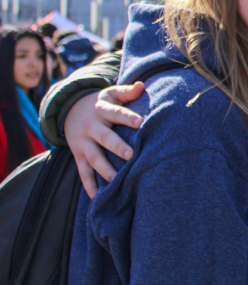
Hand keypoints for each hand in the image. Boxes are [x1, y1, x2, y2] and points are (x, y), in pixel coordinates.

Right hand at [65, 83, 145, 197]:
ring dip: (104, 170)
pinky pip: (83, 173)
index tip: (141, 122)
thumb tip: (141, 86)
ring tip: (117, 181)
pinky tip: (98, 198)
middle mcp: (91, 128)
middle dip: (116, 147)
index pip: (116, 113)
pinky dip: (89, 186)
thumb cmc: (101, 103)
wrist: (69, 110)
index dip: (128, 117)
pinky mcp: (78, 156)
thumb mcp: (110, 93)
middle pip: (104, 138)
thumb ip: (126, 92)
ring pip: (93, 158)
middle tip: (130, 155)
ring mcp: (83, 144)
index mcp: (102, 110)